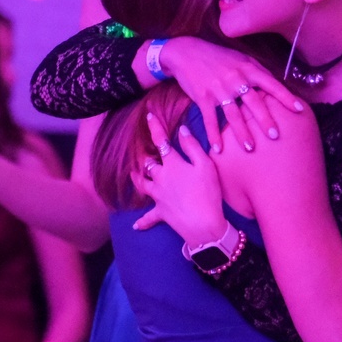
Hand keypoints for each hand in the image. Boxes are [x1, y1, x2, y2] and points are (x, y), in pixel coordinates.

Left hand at [132, 113, 229, 245]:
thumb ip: (192, 146)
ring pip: (143, 185)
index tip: (148, 115)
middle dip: (146, 155)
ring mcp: (159, 196)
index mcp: (172, 165)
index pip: (161, 142)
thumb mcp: (205, 165)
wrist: (203, 225)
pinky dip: (142, 222)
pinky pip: (149, 218)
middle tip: (143, 149)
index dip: (155, 127)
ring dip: (138, 178)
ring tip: (134, 174)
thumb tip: (182, 129)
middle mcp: (161, 179)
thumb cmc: (207, 193)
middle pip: (149, 164)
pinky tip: (136, 226)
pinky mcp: (161, 213)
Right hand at [154, 37, 303, 153]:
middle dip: (265, 120)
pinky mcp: (203, 96)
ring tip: (250, 148)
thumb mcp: (240, 58)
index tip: (299, 109)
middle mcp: (235, 78)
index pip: (271, 84)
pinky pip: (210, 119)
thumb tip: (277, 84)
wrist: (187, 52)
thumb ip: (257, 71)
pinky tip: (218, 149)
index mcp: (248, 68)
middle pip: (254, 102)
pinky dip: (213, 135)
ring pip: (233, 114)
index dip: (286, 97)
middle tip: (275, 136)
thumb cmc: (217, 57)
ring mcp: (219, 88)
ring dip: (242, 133)